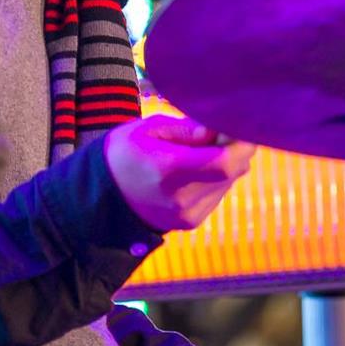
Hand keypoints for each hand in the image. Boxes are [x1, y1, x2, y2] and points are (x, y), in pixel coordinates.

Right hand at [104, 115, 255, 230]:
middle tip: (219, 131)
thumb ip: (187, 129)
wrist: (103, 195)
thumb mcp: (149, 129)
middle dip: (236, 148)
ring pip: (229, 181)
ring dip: (225, 162)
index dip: (240, 142)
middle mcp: (180, 197)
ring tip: (199, 150)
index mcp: (167, 169)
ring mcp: (188, 214)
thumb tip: (217, 130)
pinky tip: (194, 170)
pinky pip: (218, 193)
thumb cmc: (126, 152)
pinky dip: (216, 178)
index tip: (237, 124)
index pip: (223, 162)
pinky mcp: (192, 221)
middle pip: (232, 171)